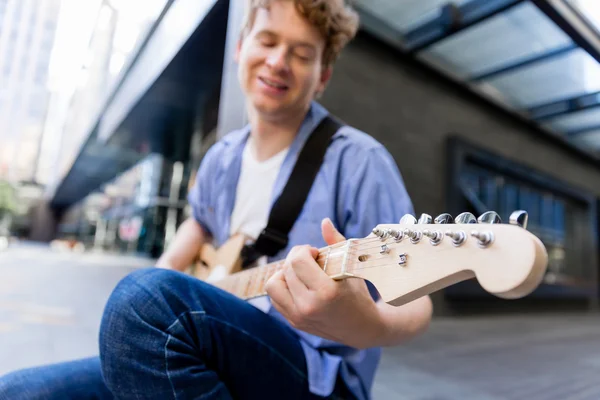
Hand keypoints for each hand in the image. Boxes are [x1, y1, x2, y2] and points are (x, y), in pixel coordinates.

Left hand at [265, 218, 384, 348]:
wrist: (362, 328)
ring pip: (273, 284)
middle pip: (286, 269)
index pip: (298, 260)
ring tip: (300, 273)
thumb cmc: (358, 294)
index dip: (305, 250)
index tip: (315, 252)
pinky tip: (298, 284)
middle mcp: (309, 306)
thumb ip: (336, 242)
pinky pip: (275, 298)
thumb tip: (325, 221)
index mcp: (326, 292)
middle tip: (310, 260)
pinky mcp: (294, 322)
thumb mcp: (351, 267)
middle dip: (296, 258)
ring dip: (284, 273)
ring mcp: (299, 317)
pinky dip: (283, 287)